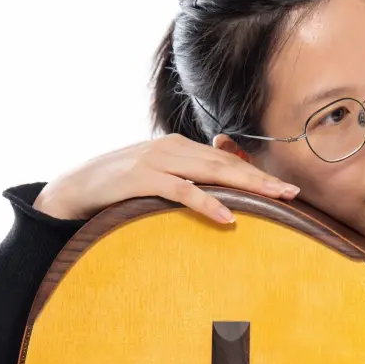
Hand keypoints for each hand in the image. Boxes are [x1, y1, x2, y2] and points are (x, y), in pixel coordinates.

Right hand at [33, 133, 299, 222]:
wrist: (71, 189)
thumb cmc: (118, 188)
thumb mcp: (156, 178)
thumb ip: (186, 178)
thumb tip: (220, 191)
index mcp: (179, 146)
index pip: (227, 160)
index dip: (258, 172)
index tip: (287, 188)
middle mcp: (172, 148)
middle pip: (226, 163)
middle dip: (261, 178)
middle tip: (293, 193)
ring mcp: (156, 160)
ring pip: (211, 172)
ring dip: (246, 186)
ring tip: (275, 200)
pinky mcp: (140, 178)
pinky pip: (181, 191)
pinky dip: (206, 203)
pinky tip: (228, 217)